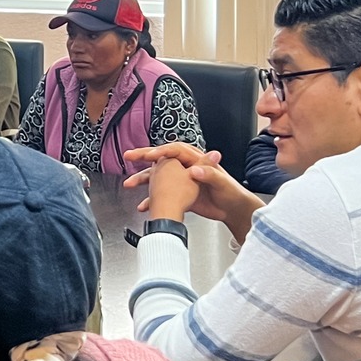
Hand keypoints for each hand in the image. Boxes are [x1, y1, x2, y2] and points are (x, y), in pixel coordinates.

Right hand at [122, 142, 258, 242]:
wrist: (232, 209)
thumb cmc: (231, 192)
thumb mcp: (222, 183)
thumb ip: (209, 174)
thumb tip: (195, 170)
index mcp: (196, 159)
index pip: (174, 150)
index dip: (161, 151)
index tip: (149, 155)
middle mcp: (186, 167)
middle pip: (161, 159)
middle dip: (143, 157)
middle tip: (129, 155)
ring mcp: (181, 180)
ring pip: (157, 177)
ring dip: (142, 179)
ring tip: (128, 183)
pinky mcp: (180, 193)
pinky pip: (161, 194)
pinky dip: (151, 199)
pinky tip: (142, 206)